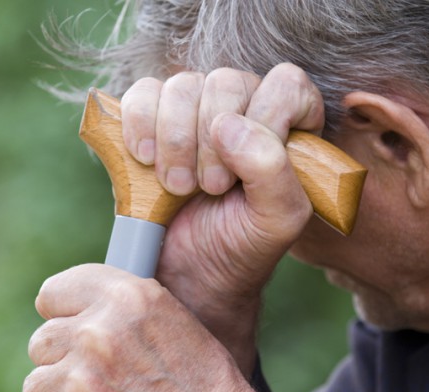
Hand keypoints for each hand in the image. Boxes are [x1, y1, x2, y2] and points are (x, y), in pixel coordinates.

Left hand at [23, 264, 301, 391]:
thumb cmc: (200, 377)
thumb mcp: (167, 316)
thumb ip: (116, 305)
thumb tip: (71, 310)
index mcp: (126, 298)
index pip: (53, 293)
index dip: (65, 312)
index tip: (74, 325)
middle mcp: (98, 335)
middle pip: (43, 340)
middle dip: (66, 358)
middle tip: (102, 373)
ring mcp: (79, 385)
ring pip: (37, 384)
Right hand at [120, 64, 323, 373]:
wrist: (189, 272)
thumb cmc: (241, 245)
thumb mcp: (277, 221)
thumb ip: (273, 172)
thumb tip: (227, 124)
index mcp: (289, 126)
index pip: (285, 85)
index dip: (264, 120)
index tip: (243, 173)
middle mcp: (244, 108)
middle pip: (227, 82)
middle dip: (211, 141)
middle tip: (210, 188)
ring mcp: (195, 110)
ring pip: (182, 85)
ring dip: (175, 140)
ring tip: (178, 186)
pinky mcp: (152, 117)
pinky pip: (142, 93)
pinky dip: (139, 125)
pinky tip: (146, 161)